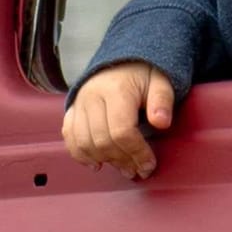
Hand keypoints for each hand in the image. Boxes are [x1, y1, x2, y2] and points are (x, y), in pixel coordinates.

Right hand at [61, 62, 171, 178]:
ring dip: (104, 160)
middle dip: (122, 160)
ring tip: (123, 168)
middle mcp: (92, 96)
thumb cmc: (144, 74)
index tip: (149, 165)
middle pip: (102, 140)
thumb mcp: (161, 82)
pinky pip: (69, 137)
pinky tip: (97, 163)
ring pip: (83, 142)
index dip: (136, 152)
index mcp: (116, 90)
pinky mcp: (71, 109)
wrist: (121, 61)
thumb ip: (162, 101)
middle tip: (138, 170)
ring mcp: (78, 103)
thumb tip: (162, 122)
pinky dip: (80, 154)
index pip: (122, 131)